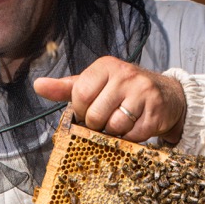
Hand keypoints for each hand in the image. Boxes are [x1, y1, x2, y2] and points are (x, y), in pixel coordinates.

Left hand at [34, 56, 186, 144]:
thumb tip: (38, 85)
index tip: (90, 109)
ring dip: (115, 132)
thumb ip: (66, 88)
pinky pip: (132, 136)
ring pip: (114, 127)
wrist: (166, 95)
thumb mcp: (95, 84)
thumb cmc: (123, 90)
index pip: (80, 95)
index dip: (82, 110)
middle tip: (108, 118)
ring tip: (123, 121)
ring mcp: (143, 93)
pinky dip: (131, 137)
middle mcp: (125, 75)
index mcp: (106, 66)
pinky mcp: (155, 112)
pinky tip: (136, 125)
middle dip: (97, 124)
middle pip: (95, 115)